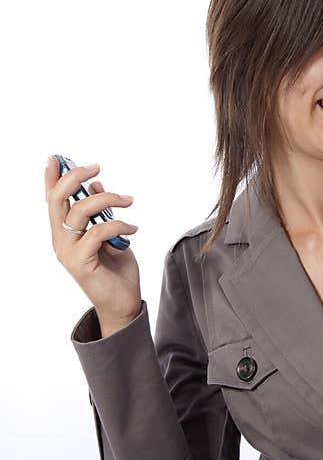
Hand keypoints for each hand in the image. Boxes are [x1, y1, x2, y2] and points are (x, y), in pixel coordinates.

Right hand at [45, 157, 141, 335]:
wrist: (123, 302)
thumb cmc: (116, 269)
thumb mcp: (111, 234)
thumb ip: (101, 213)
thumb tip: (97, 185)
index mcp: (64, 231)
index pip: (52, 200)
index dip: (52, 178)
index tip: (56, 157)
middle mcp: (60, 240)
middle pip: (58, 200)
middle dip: (74, 178)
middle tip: (97, 167)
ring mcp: (68, 252)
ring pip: (79, 212)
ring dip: (108, 199)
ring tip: (129, 201)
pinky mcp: (80, 263)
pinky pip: (97, 232)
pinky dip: (118, 224)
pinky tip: (133, 228)